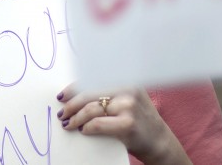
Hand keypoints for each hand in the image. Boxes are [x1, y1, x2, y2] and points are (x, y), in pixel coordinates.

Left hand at [58, 85, 191, 164]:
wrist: (159, 141)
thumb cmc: (138, 120)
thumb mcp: (127, 99)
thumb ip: (107, 94)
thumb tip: (74, 94)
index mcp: (126, 80)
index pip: (93, 79)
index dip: (74, 88)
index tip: (62, 95)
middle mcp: (128, 89)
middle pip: (89, 93)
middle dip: (72, 104)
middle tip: (62, 113)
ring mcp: (128, 106)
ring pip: (91, 109)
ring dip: (75, 117)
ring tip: (68, 123)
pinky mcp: (127, 123)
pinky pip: (97, 124)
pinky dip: (86, 127)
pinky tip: (83, 130)